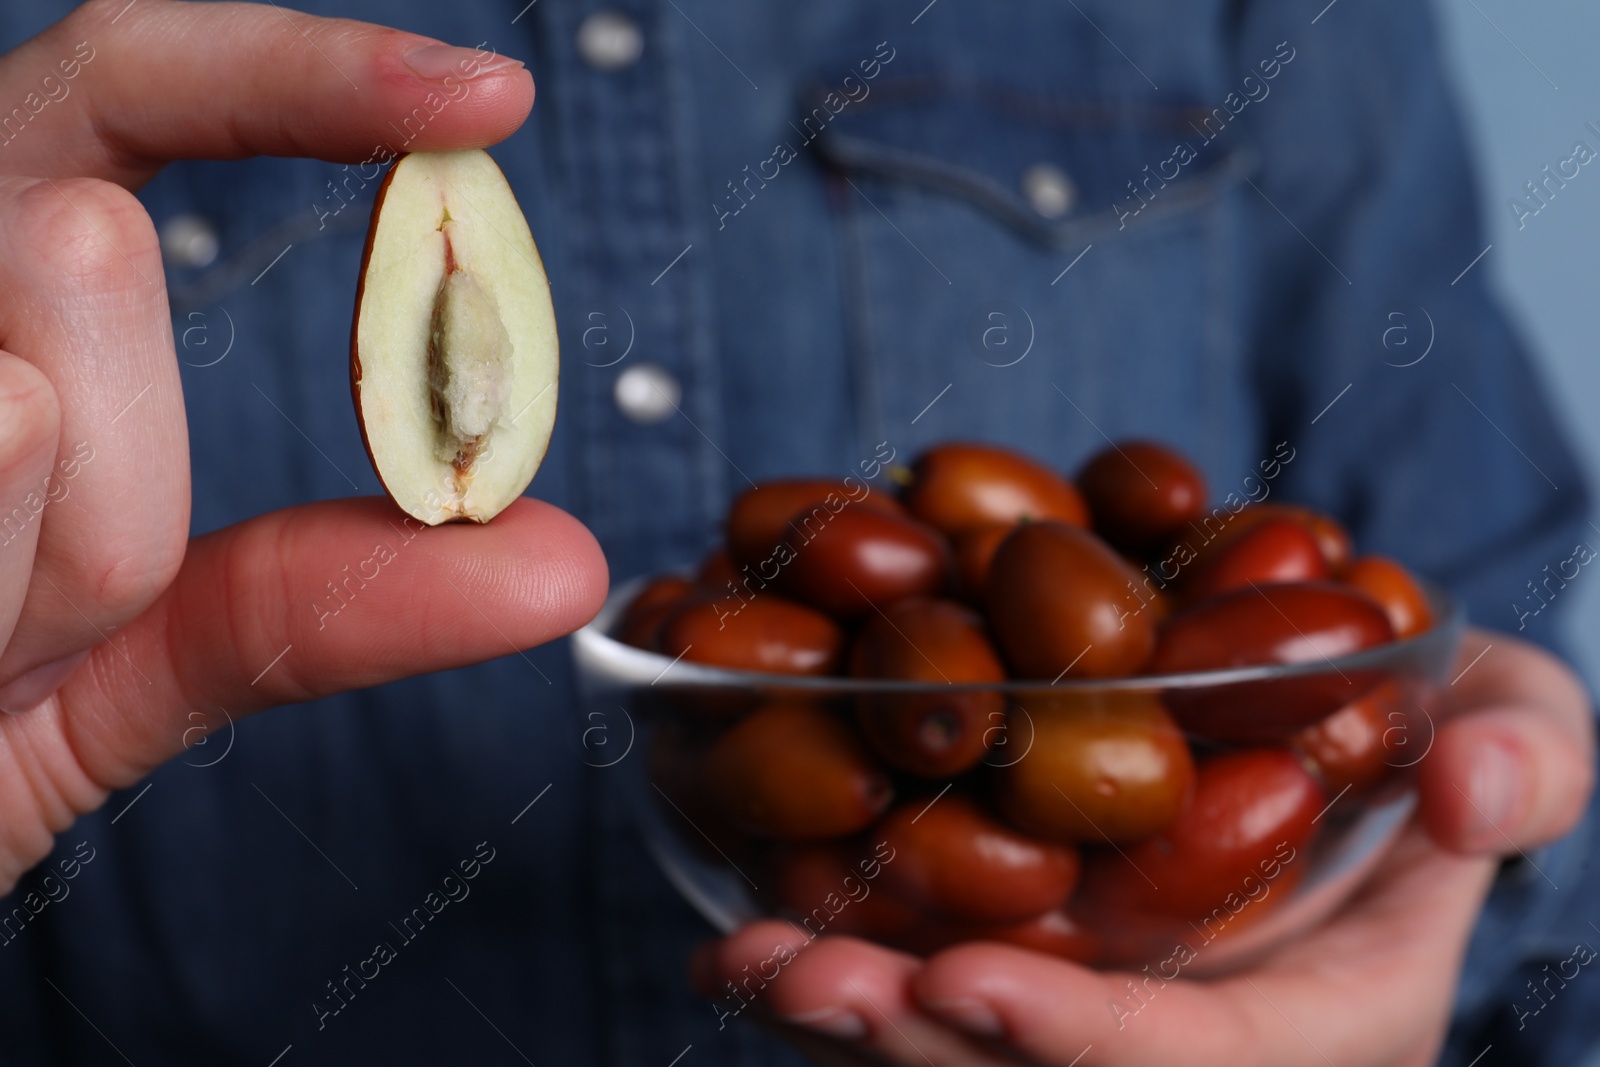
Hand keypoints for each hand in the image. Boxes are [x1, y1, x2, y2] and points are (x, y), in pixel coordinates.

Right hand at [0, 0, 606, 892]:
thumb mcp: (135, 669)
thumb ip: (314, 599)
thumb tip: (561, 564)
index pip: (126, 87)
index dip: (305, 76)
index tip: (488, 102)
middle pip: (79, 237)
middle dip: (129, 470)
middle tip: (88, 610)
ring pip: (28, 398)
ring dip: (61, 580)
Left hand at [697, 628, 1593, 1064]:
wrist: (1346, 733)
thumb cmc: (1434, 734)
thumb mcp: (1515, 721)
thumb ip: (1528, 754)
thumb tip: (1473, 786)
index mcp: (1323, 1023)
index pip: (1200, 1066)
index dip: (1079, 1043)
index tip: (963, 983)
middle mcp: (1194, 1048)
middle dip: (916, 1050)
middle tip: (796, 981)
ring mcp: (1105, 1015)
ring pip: (961, 1064)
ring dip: (845, 1026)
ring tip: (740, 967)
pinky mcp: (1037, 971)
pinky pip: (924, 1010)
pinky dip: (832, 985)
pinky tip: (737, 944)